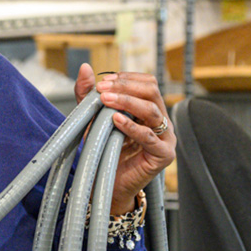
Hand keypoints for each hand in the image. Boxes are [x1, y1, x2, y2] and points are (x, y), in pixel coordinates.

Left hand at [74, 64, 175, 215]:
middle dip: (126, 87)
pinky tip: (116, 120)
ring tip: (106, 100)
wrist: (104, 182)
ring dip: (127, 102)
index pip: (147, 83)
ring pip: (153, 111)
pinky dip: (132, 126)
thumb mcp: (92, 118)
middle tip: (103, 89)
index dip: (126, 78)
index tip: (103, 81)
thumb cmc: (102, 150)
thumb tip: (85, 68)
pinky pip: (150, 137)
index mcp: (149, 109)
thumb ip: (87, 95)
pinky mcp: (163, 155)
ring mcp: (165, 138)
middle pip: (152, 92)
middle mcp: (161, 121)